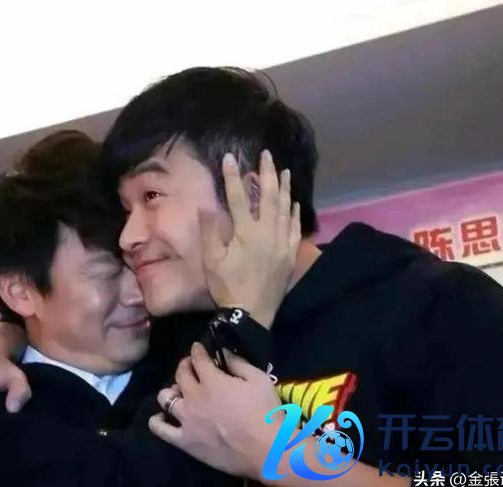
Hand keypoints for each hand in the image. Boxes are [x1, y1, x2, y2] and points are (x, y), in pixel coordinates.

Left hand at [150, 342, 281, 479]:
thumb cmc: (265, 412)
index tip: (198, 347)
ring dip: (171, 390)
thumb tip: (224, 352)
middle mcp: (194, 397)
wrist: (267, 450)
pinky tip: (160, 417)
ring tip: (179, 391)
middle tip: (190, 365)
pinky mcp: (185, 441)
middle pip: (180, 375)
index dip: (197, 350)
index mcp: (212, 381)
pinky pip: (161, 429)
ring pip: (165, 398)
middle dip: (184, 365)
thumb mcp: (258, 379)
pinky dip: (157, 421)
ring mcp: (186, 420)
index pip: (198, 359)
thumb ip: (238, 363)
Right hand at [199, 150, 300, 328]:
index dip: (233, 177)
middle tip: (267, 156)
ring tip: (284, 170)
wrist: (252, 314)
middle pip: (269, 197)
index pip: (239, 198)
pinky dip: (295, 213)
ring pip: (285, 209)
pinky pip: (295, 228)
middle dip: (267, 174)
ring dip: (284, 188)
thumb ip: (211, 232)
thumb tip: (207, 206)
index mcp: (246, 233)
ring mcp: (282, 243)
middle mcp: (267, 233)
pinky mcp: (290, 254)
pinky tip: (295, 202)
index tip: (230, 158)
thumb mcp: (212, 261)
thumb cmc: (228, 287)